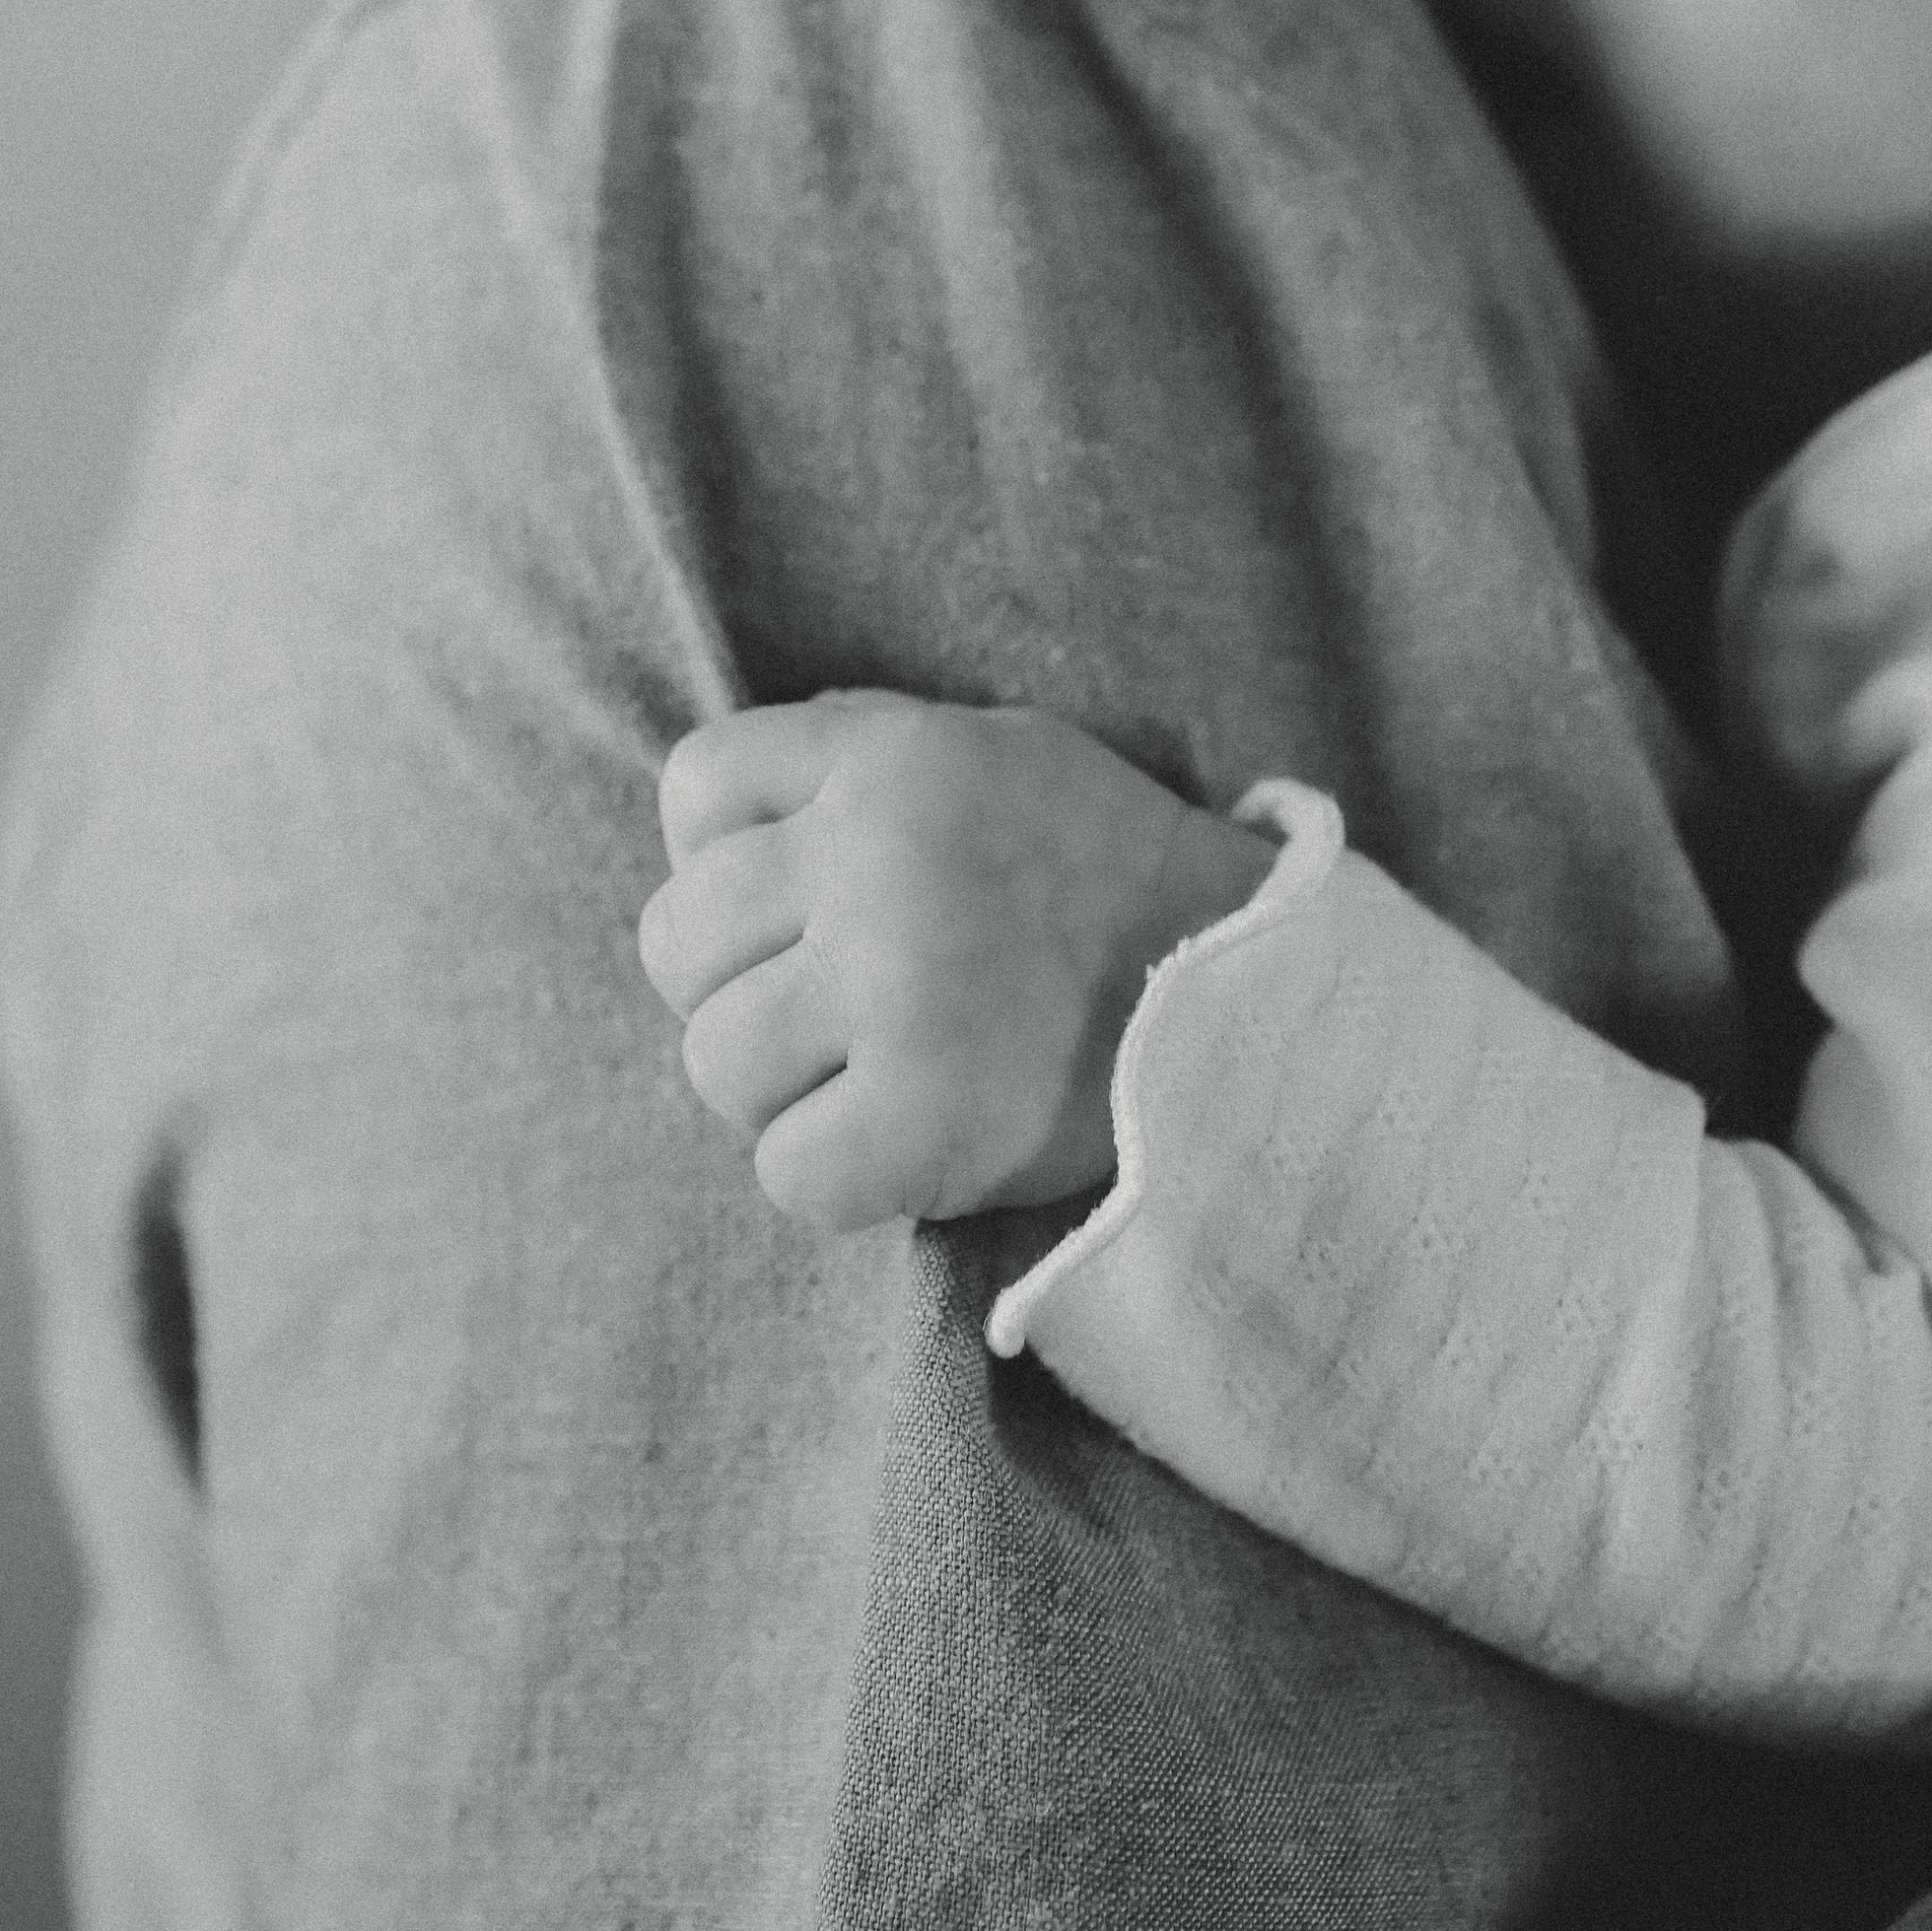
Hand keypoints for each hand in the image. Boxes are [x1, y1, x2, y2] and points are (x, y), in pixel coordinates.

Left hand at [637, 693, 1272, 1234]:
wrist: (1253, 998)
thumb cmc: (1108, 877)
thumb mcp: (998, 751)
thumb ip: (861, 752)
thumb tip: (714, 813)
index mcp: (894, 759)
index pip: (696, 786)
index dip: (721, 855)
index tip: (796, 905)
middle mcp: (880, 861)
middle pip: (678, 940)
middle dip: (740, 986)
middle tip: (835, 1016)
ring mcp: (900, 989)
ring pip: (715, 1062)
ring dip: (781, 1091)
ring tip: (875, 1079)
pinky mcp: (927, 1116)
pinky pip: (784, 1172)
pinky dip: (834, 1179)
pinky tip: (905, 1149)